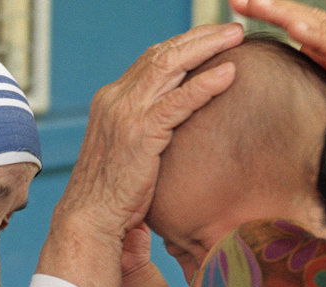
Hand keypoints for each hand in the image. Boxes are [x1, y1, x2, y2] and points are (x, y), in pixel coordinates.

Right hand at [37, 24, 242, 286]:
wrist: (89, 218)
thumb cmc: (111, 193)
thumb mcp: (127, 151)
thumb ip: (145, 129)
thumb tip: (173, 125)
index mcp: (111, 100)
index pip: (150, 59)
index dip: (183, 45)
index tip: (211, 38)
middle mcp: (115, 99)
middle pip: (162, 54)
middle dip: (199, 37)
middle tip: (232, 29)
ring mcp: (126, 114)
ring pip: (170, 66)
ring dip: (206, 47)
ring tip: (236, 37)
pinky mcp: (140, 134)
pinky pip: (178, 101)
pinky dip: (205, 85)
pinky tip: (229, 73)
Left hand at [230, 0, 325, 70]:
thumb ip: (318, 62)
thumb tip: (301, 47)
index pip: (300, 23)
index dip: (273, 13)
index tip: (241, 5)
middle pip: (304, 19)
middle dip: (270, 8)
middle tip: (237, 1)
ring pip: (317, 26)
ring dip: (285, 14)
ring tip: (256, 4)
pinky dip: (317, 36)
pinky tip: (295, 28)